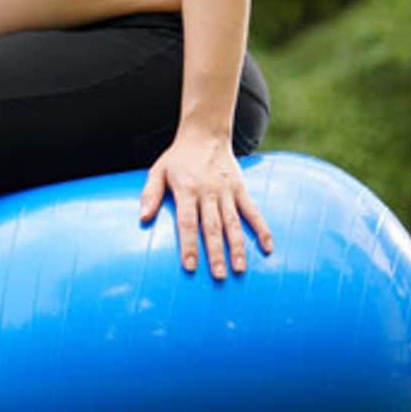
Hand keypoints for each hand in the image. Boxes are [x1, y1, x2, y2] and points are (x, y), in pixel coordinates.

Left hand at [137, 130, 274, 277]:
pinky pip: (253, 211)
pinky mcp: (241, 189)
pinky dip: (262, 229)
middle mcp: (208, 192)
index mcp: (186, 190)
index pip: (187, 223)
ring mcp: (226, 191)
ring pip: (233, 223)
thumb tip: (142, 218)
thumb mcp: (157, 171)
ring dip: (238, 247)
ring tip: (240, 268)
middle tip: (219, 276)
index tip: (190, 267)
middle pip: (212, 227)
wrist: (205, 135)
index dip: (189, 245)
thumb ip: (150, 194)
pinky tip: (267, 247)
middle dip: (215, 253)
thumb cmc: (178, 158)